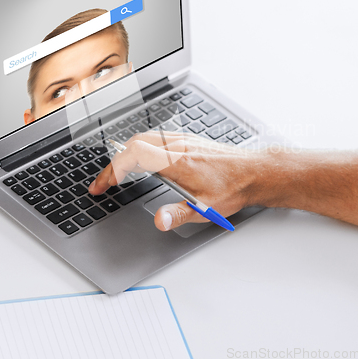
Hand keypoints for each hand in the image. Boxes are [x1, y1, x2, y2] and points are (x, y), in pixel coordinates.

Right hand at [89, 131, 262, 230]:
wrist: (254, 171)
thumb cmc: (233, 187)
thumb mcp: (206, 207)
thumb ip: (179, 214)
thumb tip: (158, 220)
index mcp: (177, 161)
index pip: (133, 155)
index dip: (112, 170)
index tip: (103, 186)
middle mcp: (177, 145)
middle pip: (133, 144)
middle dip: (114, 163)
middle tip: (105, 183)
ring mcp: (182, 140)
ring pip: (144, 138)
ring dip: (126, 154)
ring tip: (118, 174)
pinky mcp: (187, 140)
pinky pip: (155, 137)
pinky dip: (140, 148)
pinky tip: (142, 161)